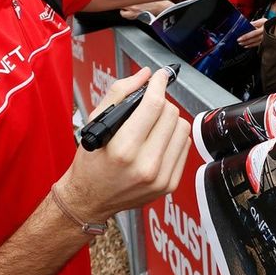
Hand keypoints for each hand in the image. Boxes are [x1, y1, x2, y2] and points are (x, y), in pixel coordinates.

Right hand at [60, 68, 190, 218]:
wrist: (90, 199)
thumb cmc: (91, 162)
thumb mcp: (96, 123)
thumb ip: (120, 93)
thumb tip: (145, 75)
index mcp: (124, 149)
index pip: (154, 106)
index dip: (159, 85)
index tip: (160, 76)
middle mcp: (145, 166)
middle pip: (171, 114)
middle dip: (160, 103)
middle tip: (148, 106)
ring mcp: (161, 177)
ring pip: (182, 128)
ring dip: (169, 120)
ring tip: (152, 125)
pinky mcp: (170, 184)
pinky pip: (185, 146)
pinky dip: (173, 137)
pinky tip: (158, 140)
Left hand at [238, 19, 265, 48]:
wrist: (275, 28)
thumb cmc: (268, 23)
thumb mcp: (262, 21)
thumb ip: (255, 23)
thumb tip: (248, 24)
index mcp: (262, 29)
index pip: (253, 33)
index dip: (246, 36)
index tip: (240, 38)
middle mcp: (263, 35)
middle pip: (253, 39)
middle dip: (245, 41)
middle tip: (239, 41)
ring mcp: (264, 39)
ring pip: (254, 42)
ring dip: (247, 43)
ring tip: (241, 44)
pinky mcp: (264, 42)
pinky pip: (256, 44)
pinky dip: (251, 45)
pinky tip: (246, 46)